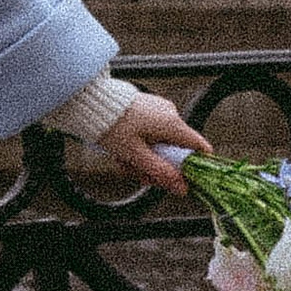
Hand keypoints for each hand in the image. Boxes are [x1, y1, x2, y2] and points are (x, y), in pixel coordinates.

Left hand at [93, 93, 208, 193]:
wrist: (91, 102)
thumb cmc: (113, 126)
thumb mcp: (136, 155)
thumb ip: (160, 172)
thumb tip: (182, 188)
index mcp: (172, 124)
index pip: (199, 146)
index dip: (195, 166)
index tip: (185, 180)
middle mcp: (170, 114)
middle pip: (175, 150)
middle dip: (158, 166)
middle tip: (140, 175)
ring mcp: (159, 110)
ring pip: (160, 143)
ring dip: (144, 158)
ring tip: (124, 162)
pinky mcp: (148, 109)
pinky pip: (151, 133)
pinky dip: (140, 145)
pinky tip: (124, 151)